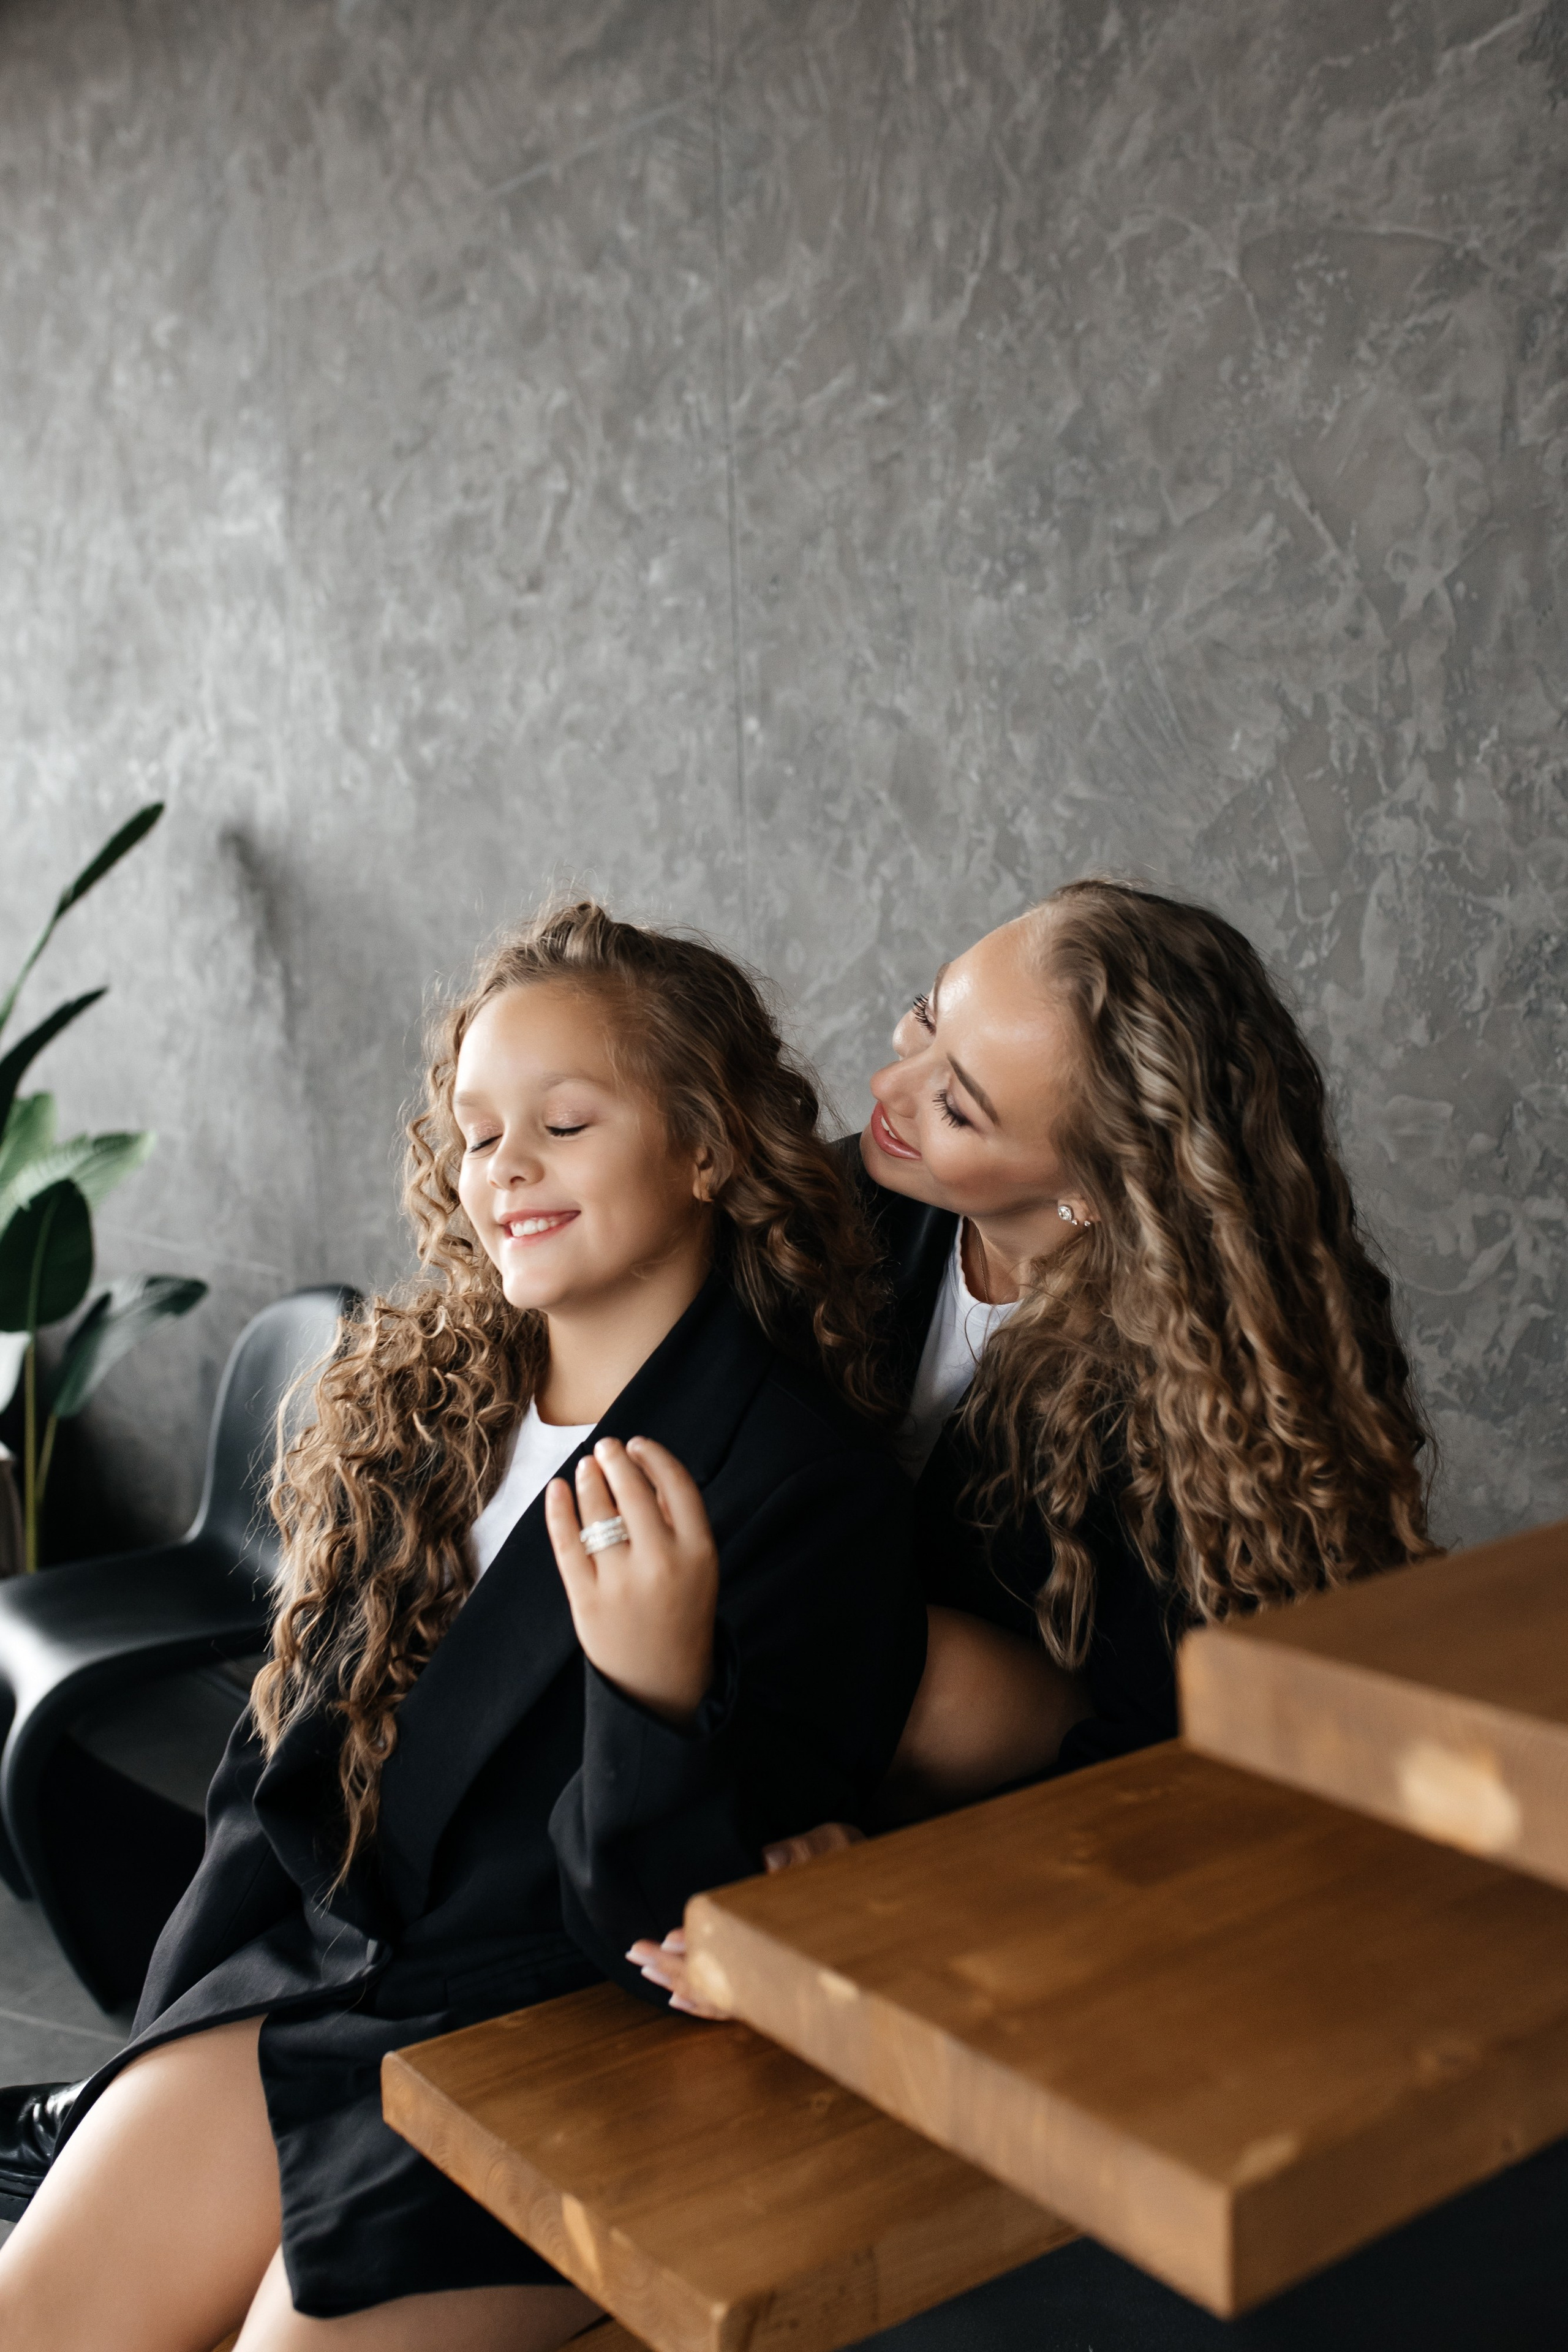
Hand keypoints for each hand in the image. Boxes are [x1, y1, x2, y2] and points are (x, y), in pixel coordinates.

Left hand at [545, 1435, 718, 1726]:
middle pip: (633, 1492)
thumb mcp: (699, 1568)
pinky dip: (558, 1511)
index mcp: (698, 1552)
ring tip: (585, 1469)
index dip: (654, 1457)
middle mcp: (661, 1563)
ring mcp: (621, 1583)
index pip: (676, 1485)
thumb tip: (641, 1469)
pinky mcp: (587, 1600)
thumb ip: (677, 1523)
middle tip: (605, 1447)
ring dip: (588, 1481)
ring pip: (597, 1513)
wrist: (662, 1682)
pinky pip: (566, 1544)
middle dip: (615, 1460)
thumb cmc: (681, 1613)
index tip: (638, 1444)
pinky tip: (557, 1491)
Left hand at [625, 1822, 864, 2016]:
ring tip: (644, 1970)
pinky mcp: (772, 1980)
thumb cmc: (855, 1865)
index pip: (740, 1949)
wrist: (881, 1888)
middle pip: (722, 1977)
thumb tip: (768, 1860)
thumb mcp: (835, 1847)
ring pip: (724, 1995)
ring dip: (682, 1983)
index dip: (703, 1948)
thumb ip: (804, 1853)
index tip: (671, 1939)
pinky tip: (677, 1998)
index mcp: (789, 1934)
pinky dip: (703, 2003)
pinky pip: (735, 2003)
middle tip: (636, 1952)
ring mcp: (775, 1978)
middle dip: (675, 1966)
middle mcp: (780, 1965)